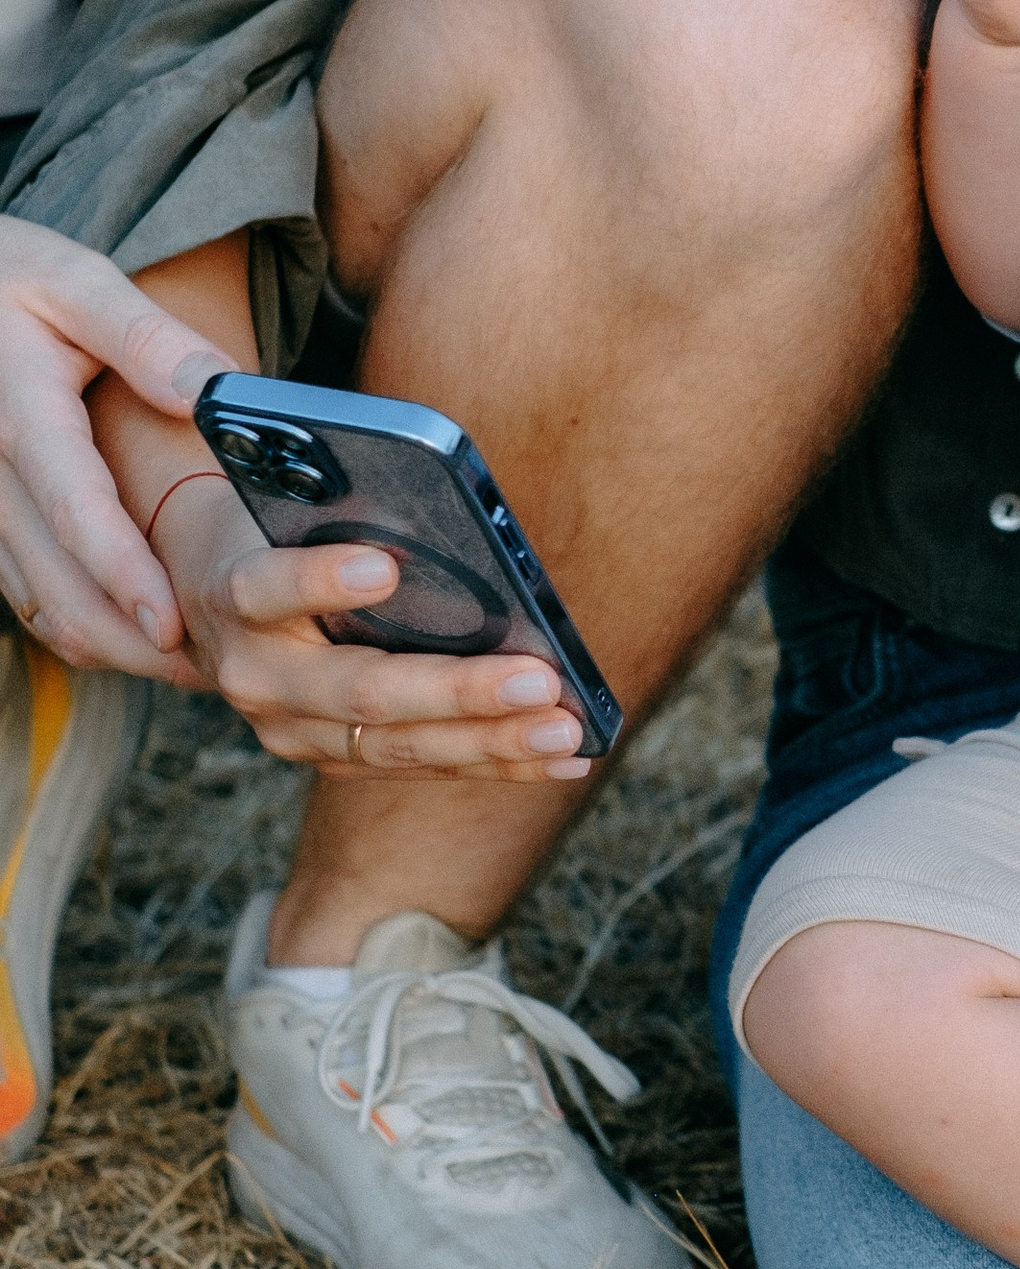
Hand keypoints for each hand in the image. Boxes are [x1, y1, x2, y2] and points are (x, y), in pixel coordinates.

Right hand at [0, 219, 239, 675]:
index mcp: (24, 416)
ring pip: (36, 600)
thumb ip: (144, 335)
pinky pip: (22, 591)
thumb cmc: (11, 276)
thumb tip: (208, 391)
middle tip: (209, 672)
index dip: (122, 573)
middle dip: (127, 639)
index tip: (170, 621)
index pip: (75, 510)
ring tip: (190, 669)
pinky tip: (134, 640)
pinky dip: (75, 624)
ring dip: (107, 643)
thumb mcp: (76, 280)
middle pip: (56, 580)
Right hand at [151, 478, 593, 779]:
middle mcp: (254, 676)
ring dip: (492, 741)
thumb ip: (343, 508)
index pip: (268, 587)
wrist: (204, 597)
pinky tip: (564, 756)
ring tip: (566, 730)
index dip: (319, 580)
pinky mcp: (330, 755)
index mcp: (233, 593)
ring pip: (396, 744)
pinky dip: (497, 761)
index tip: (382, 567)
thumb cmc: (276, 527)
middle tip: (540, 681)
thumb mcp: (288, 504)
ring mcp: (291, 729)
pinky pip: (421, 764)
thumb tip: (453, 520)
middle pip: (359, 691)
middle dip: (457, 691)